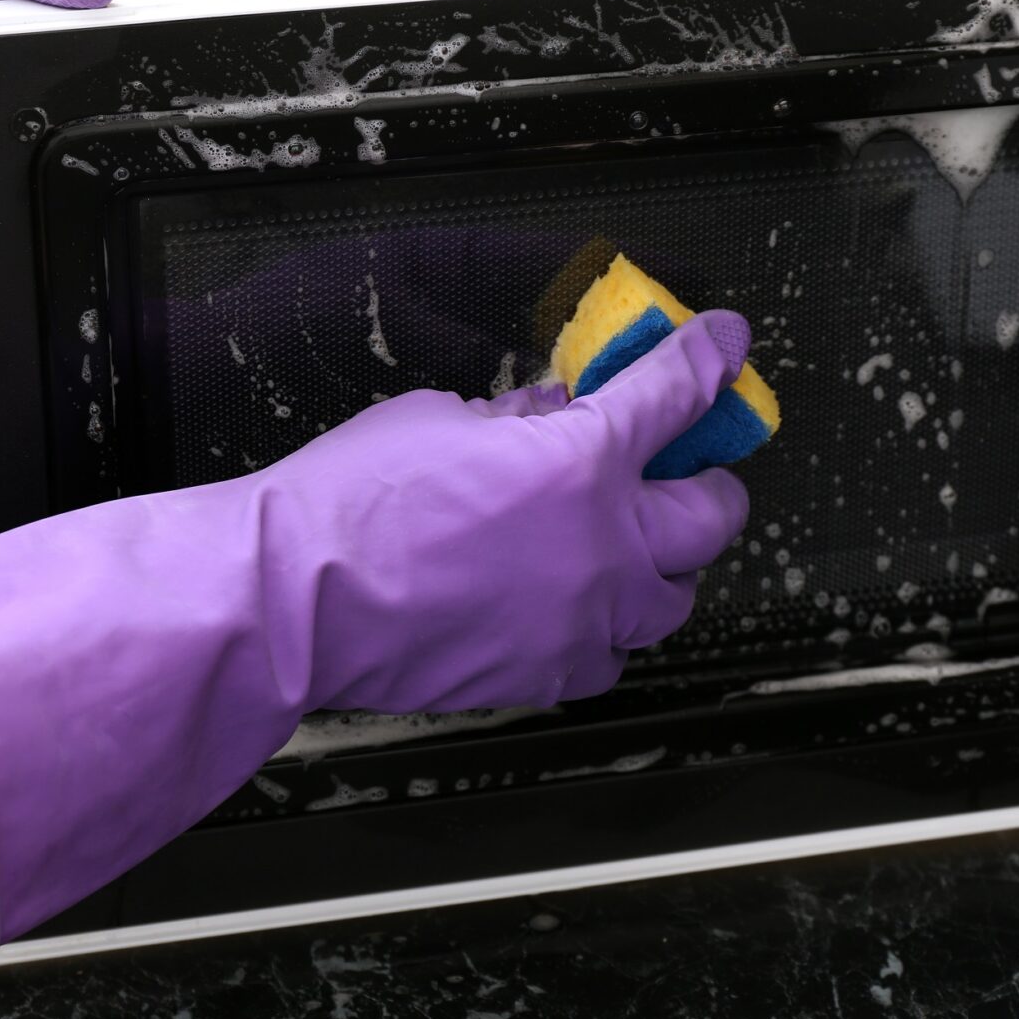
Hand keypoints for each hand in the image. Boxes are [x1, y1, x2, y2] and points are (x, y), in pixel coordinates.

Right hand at [0, 312, 755, 953]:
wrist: (292, 601)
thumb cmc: (349, 499)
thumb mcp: (442, 417)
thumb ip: (520, 419)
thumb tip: (555, 418)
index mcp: (583, 463)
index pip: (677, 394)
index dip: (710, 359)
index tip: (727, 343)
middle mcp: (604, 548)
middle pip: (714, 515)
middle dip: (707, 480)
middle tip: (684, 463)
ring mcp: (583, 621)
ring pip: (674, 597)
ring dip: (664, 562)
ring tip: (628, 543)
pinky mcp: (550, 674)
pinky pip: (613, 652)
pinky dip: (607, 623)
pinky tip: (573, 602)